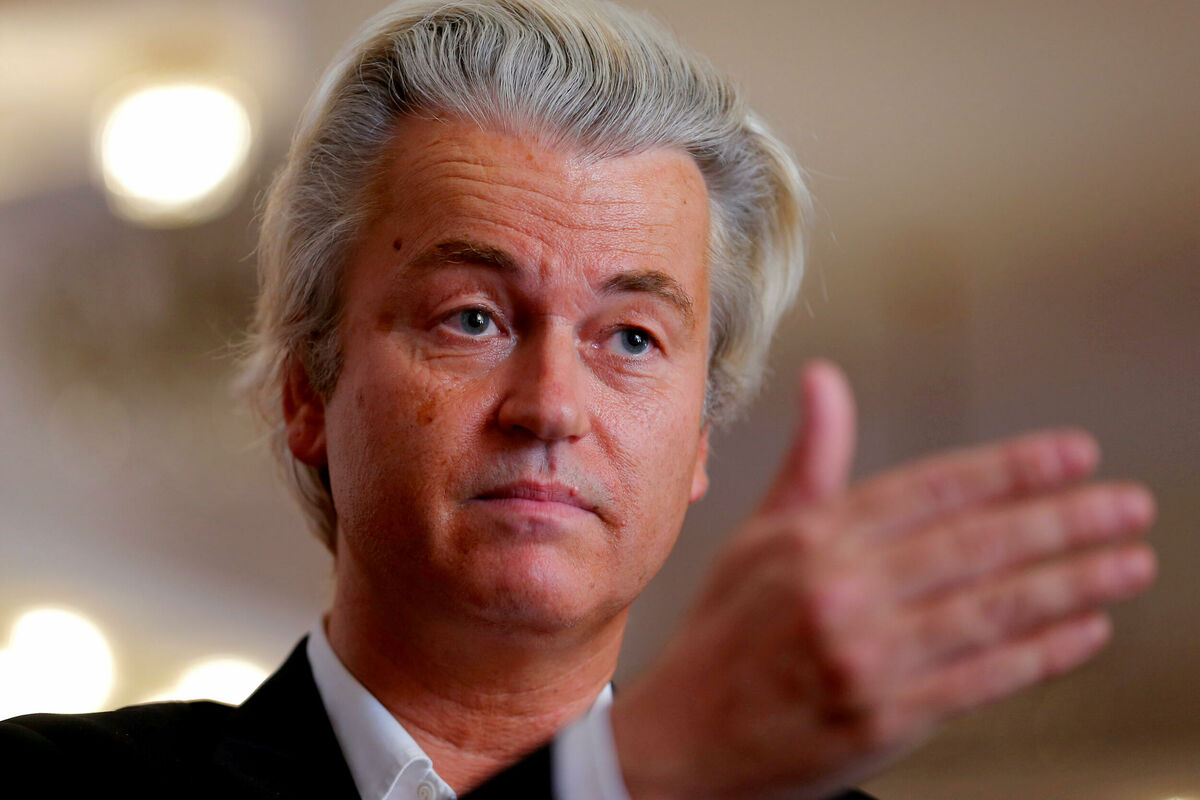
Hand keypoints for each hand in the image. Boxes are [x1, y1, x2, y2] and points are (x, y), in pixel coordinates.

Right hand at [611, 360, 1156, 799]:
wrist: (683, 740)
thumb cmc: (724, 636)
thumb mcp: (756, 538)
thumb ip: (809, 463)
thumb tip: (824, 382)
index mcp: (811, 538)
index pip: (931, 488)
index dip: (1010, 468)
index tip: (1073, 455)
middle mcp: (840, 589)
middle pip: (975, 543)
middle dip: (1064, 519)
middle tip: (1127, 503)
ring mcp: (864, 655)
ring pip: (990, 608)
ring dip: (1073, 581)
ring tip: (1128, 560)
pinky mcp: (883, 717)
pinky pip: (981, 677)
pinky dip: (1041, 652)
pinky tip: (1085, 629)